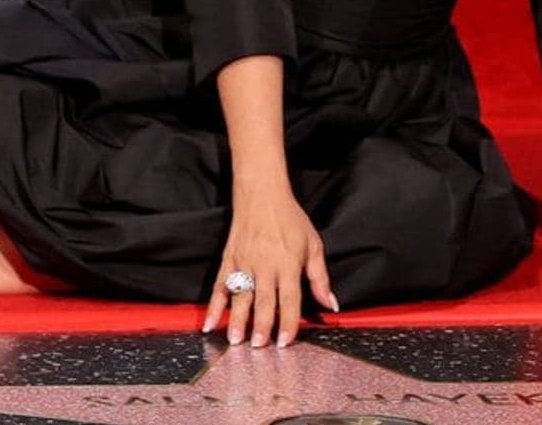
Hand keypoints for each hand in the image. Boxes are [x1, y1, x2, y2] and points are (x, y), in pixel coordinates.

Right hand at [202, 183, 337, 347]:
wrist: (262, 194)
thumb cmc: (290, 219)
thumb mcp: (313, 245)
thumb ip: (320, 278)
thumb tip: (331, 304)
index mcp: (288, 263)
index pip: (289, 299)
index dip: (288, 322)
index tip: (285, 342)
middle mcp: (265, 265)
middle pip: (263, 300)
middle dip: (261, 326)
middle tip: (258, 347)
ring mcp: (244, 262)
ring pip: (240, 296)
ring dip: (237, 319)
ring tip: (235, 340)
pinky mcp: (229, 259)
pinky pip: (220, 285)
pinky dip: (214, 305)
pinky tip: (210, 323)